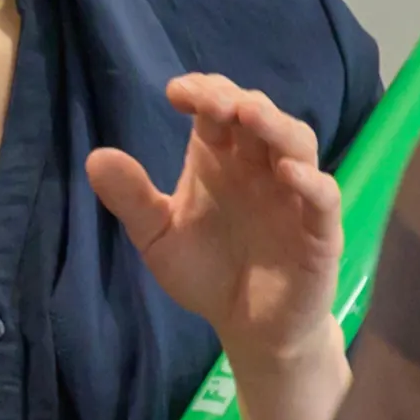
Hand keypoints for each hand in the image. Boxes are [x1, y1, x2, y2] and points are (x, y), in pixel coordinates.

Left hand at [89, 74, 343, 376]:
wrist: (247, 327)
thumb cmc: (206, 271)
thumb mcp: (156, 236)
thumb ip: (131, 199)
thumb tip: (96, 156)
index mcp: (220, 161)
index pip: (216, 112)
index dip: (202, 93)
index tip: (176, 92)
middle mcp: (259, 169)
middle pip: (259, 117)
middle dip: (236, 101)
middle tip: (209, 100)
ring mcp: (293, 196)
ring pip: (297, 145)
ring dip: (275, 126)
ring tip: (248, 113)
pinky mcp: (319, 231)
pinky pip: (323, 198)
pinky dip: (310, 181)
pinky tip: (287, 172)